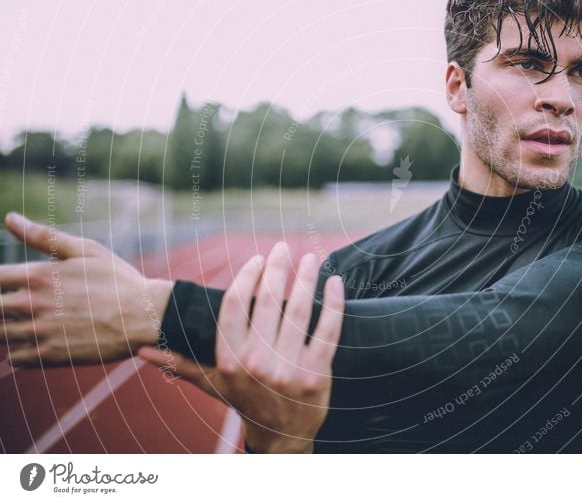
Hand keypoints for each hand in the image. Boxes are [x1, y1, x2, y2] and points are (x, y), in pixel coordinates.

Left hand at [0, 212, 172, 364]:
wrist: (145, 316)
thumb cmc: (117, 280)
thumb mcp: (86, 250)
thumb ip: (43, 236)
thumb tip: (9, 218)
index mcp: (37, 275)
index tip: (9, 284)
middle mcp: (32, 304)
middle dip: (2, 306)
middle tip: (23, 305)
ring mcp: (39, 332)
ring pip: (0, 335)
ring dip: (8, 328)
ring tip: (32, 323)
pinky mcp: (50, 355)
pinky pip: (16, 358)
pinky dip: (19, 352)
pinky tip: (38, 341)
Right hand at [138, 242, 344, 452]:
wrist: (281, 439)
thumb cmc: (246, 401)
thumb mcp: (212, 383)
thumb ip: (181, 363)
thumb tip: (141, 349)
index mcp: (229, 359)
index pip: (234, 304)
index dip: (246, 276)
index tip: (257, 259)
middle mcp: (257, 363)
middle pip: (268, 301)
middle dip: (277, 268)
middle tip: (284, 247)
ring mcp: (288, 369)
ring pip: (299, 310)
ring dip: (306, 278)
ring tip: (309, 258)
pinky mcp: (317, 374)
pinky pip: (329, 331)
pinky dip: (334, 303)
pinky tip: (335, 282)